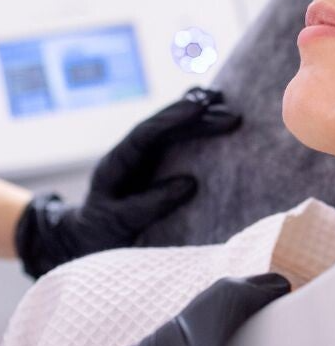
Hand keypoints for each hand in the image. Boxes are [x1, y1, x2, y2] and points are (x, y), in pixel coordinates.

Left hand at [14, 87, 240, 276]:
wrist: (92, 236)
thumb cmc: (103, 231)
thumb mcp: (121, 222)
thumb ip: (151, 204)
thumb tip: (190, 183)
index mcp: (116, 163)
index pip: (144, 133)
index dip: (172, 119)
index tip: (199, 108)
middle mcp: (132, 152)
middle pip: (165, 126)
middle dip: (197, 117)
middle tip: (232, 114)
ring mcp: (146, 155)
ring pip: (175, 129)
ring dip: (202, 119)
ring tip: (231, 111)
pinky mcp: (159, 161)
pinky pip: (180, 140)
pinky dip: (199, 128)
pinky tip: (217, 117)